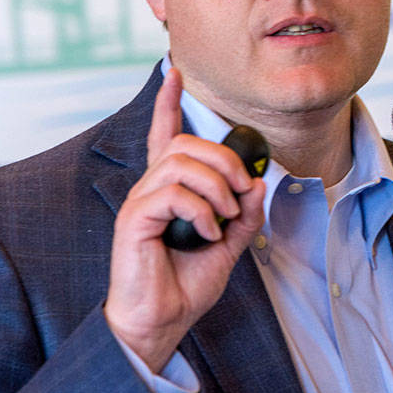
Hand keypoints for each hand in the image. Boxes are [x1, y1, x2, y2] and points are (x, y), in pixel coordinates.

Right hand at [104, 68, 265, 370]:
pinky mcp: (135, 219)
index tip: (172, 71)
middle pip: (186, 143)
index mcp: (171, 190)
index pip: (165, 135)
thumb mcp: (229, 247)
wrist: (160, 322)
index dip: (167, 101)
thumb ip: (244, 215)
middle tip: (242, 190)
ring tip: (224, 219)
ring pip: (182, 163)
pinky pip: (174, 193)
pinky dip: (202, 211)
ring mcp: (141, 202)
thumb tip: (257, 183)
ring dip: (217, 187)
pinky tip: (207, 234)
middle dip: (225, 160)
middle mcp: (152, 189)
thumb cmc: (184, 286)